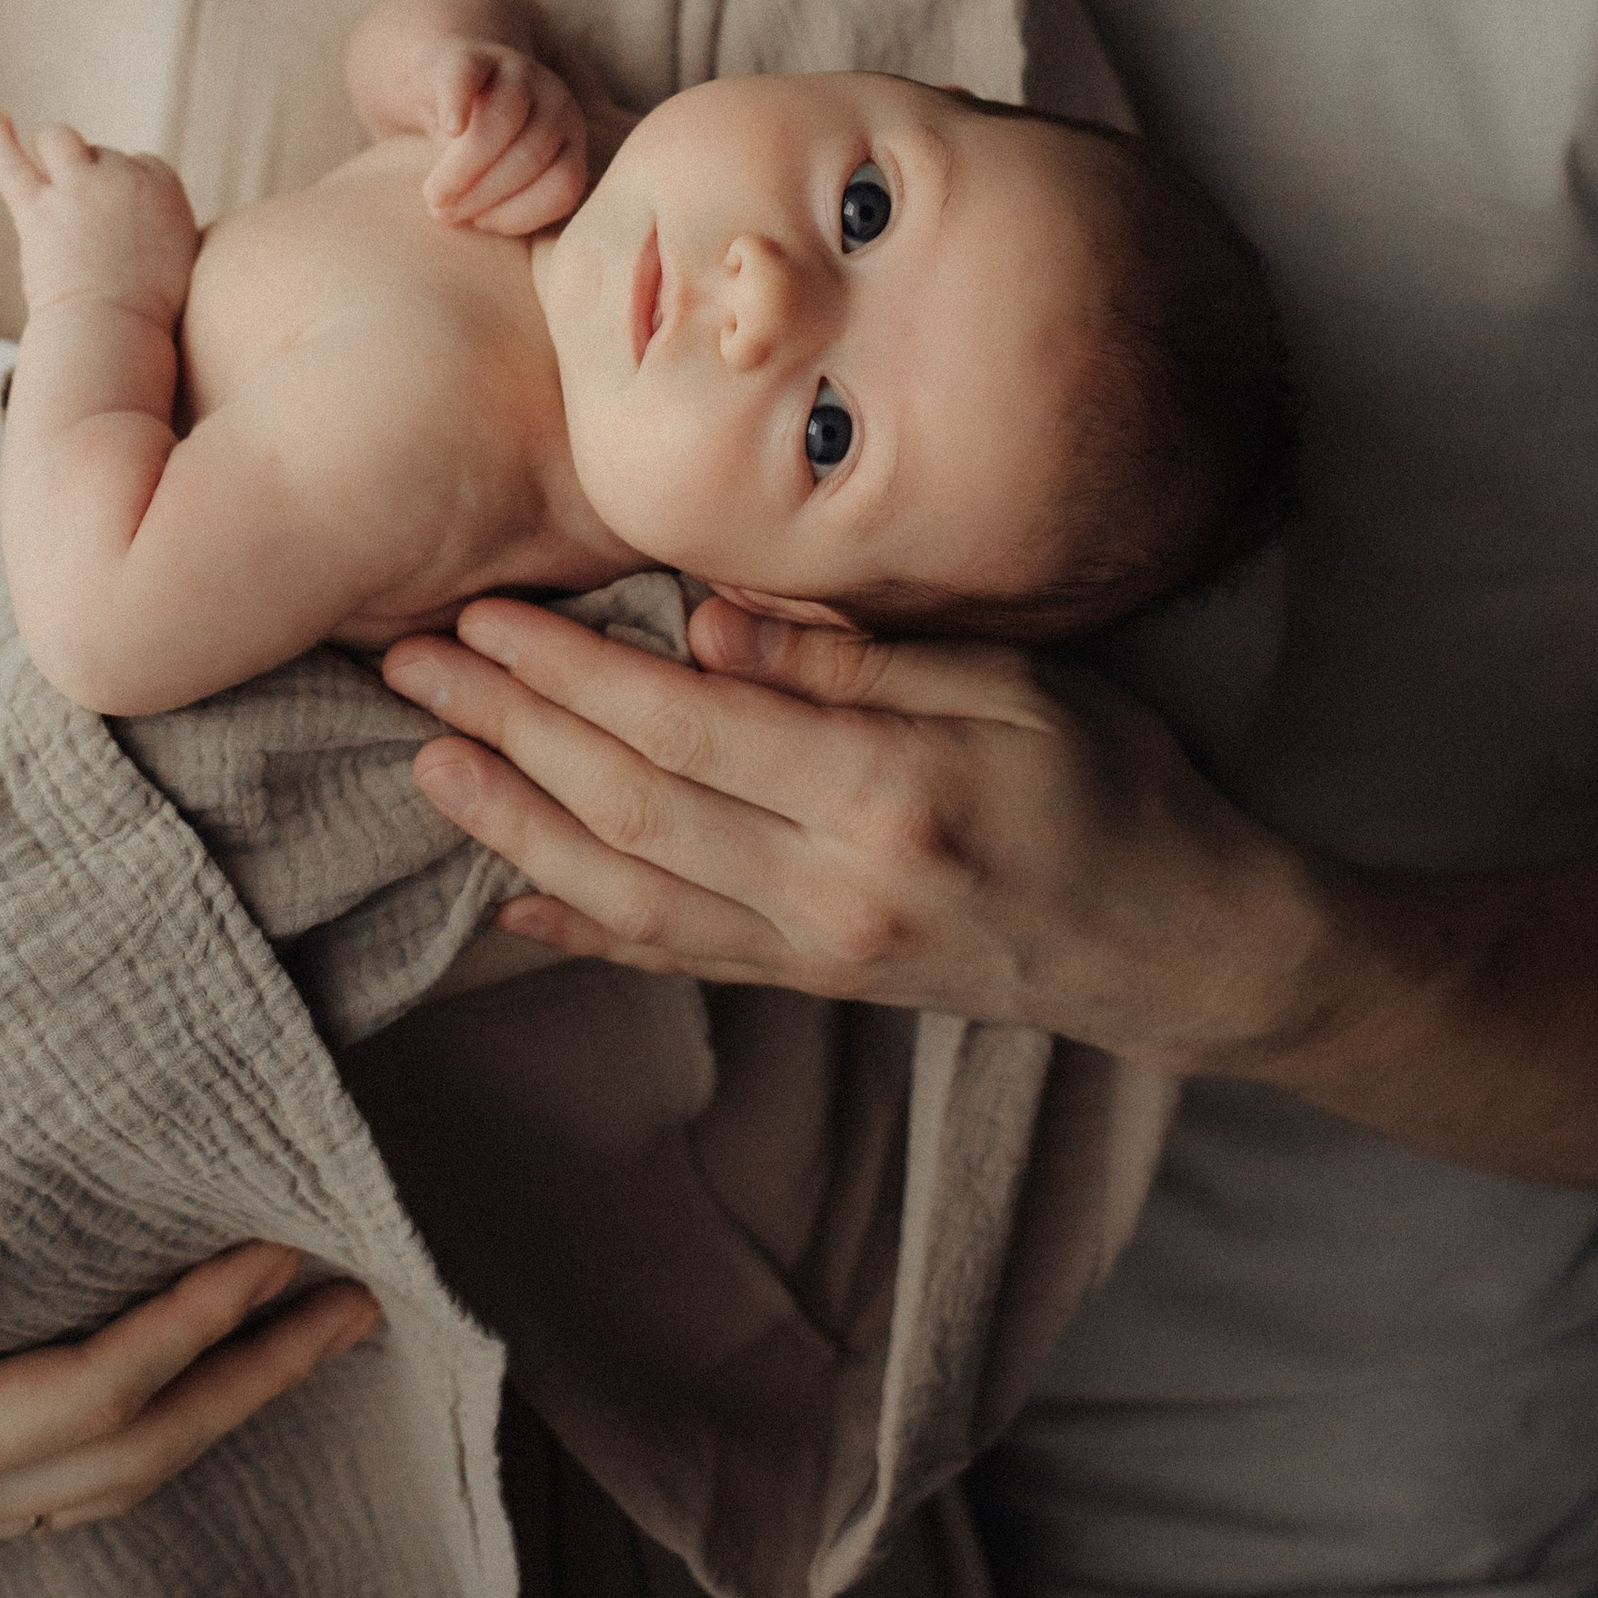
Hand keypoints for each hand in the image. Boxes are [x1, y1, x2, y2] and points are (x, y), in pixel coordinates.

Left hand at [0, 116, 197, 322]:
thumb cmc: (149, 310)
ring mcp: (75, 189)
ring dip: (56, 152)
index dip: (128, 192)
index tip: (126, 227)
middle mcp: (120, 176)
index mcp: (164, 184)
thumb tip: (134, 214)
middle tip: (93, 231)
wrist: (115, 334)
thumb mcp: (180, 253)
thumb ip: (160, 221)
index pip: (141, 163)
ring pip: (59, 139)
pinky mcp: (37, 209)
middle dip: (95, 178)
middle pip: (102, 152)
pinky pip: (9, 162)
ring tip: (55, 180)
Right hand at [0, 1165, 375, 1597]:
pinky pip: (43, 1480)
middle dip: (252, 1377)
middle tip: (362, 1298)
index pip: (89, 1398)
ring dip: (210, 1409)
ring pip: (96, 1479)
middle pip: (127, 1454)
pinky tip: (148, 1388)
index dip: (198, 1329)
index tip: (290, 1248)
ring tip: (298, 1338)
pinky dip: (127, 1435)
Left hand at [382, 593, 1332, 1064]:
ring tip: (424, 767)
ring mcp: (818, 949)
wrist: (1189, 949)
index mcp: (880, 796)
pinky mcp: (819, 981)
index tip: (483, 615)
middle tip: (408, 667)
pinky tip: (508, 898)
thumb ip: (853, 661)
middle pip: (629, 805)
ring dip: (514, 825)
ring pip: (627, 890)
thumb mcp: (1012, 685)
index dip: (567, 671)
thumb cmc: (1119, 789)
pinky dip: (583, 928)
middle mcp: (830, 890)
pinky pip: (676, 955)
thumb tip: (709, 623)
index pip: (681, 727)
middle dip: (508, 731)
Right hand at [416, 44, 587, 236]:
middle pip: (532, 152)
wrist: (447, 86)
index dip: (521, 213)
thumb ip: (511, 204)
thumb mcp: (505, 178)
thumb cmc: (480, 150)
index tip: (481, 225)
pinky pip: (468, 77)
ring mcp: (516, 72)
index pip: (563, 182)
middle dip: (486, 192)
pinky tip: (449, 127)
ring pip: (504, 117)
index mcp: (570, 138)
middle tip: (445, 212)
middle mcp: (555, 101)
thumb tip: (489, 230)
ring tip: (435, 194)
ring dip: (466, 165)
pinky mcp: (473, 55)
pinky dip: (458, 103)